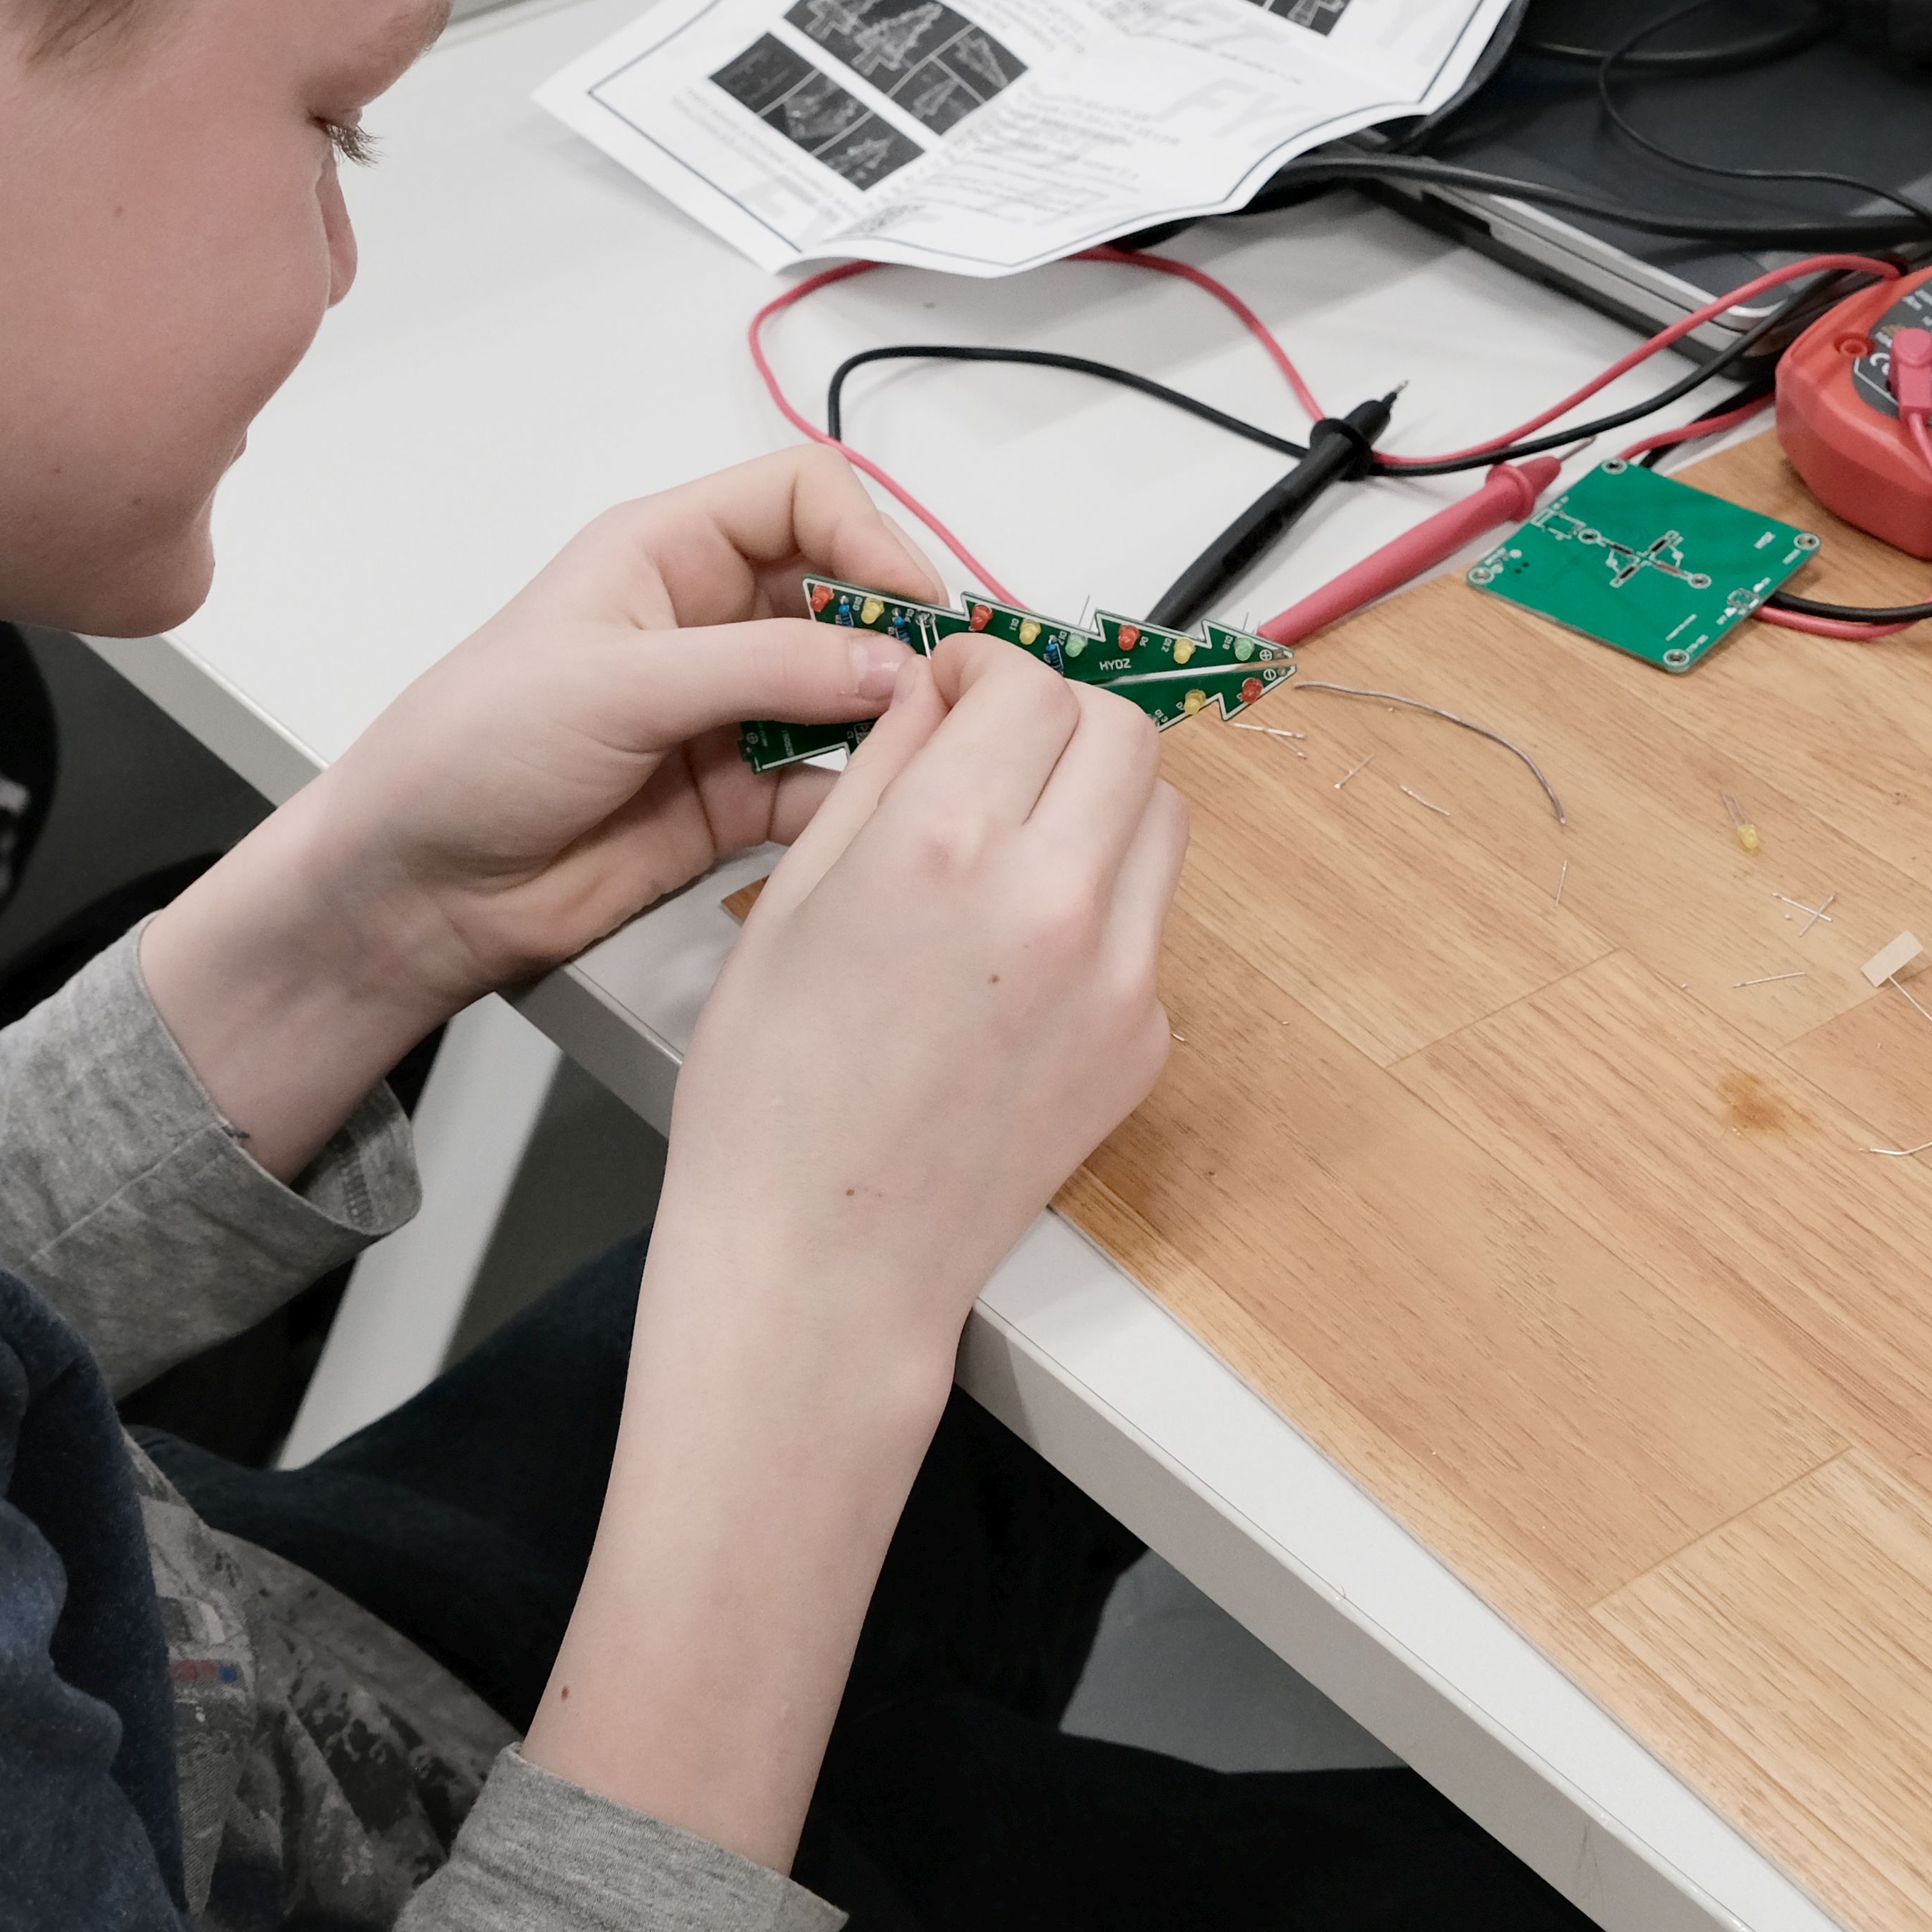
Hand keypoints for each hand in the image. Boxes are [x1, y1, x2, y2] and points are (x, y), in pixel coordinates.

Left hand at [141, 447, 939, 1172]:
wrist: (415, 889)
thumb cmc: (472, 751)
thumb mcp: (617, 682)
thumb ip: (761, 667)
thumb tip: (890, 661)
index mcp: (665, 553)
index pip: (803, 497)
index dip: (869, 538)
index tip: (913, 605)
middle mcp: (706, 622)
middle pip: (842, 595)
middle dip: (899, 632)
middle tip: (949, 687)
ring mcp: (726, 713)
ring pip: (848, 693)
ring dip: (892, 717)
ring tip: (929, 754)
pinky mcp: (735, 801)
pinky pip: (826, 785)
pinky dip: (861, 797)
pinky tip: (877, 817)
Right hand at [656, 628, 1189, 1365]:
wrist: (823, 1262)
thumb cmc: (771, 1095)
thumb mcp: (790, 900)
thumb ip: (880, 774)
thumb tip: (933, 694)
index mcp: (945, 845)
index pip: (1031, 688)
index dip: (992, 669)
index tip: (960, 689)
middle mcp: (1052, 898)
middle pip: (1122, 734)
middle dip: (1060, 718)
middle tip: (998, 748)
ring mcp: (1117, 976)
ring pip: (1160, 818)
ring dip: (1100, 798)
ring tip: (1019, 838)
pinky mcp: (1143, 1041)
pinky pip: (1148, 922)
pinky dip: (1099, 903)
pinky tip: (1018, 955)